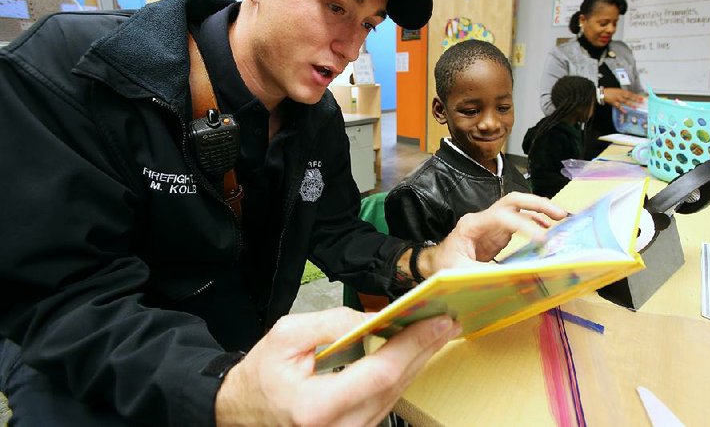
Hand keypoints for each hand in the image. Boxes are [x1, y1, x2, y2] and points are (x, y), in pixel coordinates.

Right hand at [215, 307, 460, 425]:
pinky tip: (412, 353)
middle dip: (424, 349)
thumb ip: (333, 323)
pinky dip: (402, 374)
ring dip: (417, 361)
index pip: (380, 373)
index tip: (437, 321)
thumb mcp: (286, 337)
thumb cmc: (258, 378)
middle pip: (395, 385)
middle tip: (447, 320)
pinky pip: (386, 401)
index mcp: (318, 408)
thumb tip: (375, 318)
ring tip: (436, 331)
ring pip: (396, 395)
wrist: (240, 413)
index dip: (413, 345)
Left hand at [419, 192, 566, 273]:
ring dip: (539, 210)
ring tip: (560, 217)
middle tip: (559, 213)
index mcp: (471, 225)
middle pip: (512, 201)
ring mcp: (491, 225)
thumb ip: (486, 274)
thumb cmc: (443, 267)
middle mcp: (483, 219)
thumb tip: (514, 278)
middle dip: (536, 204)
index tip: (542, 238)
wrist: (435, 264)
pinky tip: (547, 229)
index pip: (502, 216)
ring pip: (518, 208)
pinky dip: (534, 223)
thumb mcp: (460, 273)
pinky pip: (519, 222)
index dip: (524, 224)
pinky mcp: (498, 233)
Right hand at [603, 88, 644, 111]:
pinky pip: (618, 106)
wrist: (602, 93)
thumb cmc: (610, 91)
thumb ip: (623, 93)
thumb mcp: (617, 90)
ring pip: (625, 101)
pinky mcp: (613, 102)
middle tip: (641, 101)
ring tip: (635, 107)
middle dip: (636, 99)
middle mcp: (620, 94)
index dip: (636, 95)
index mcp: (622, 91)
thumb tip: (629, 96)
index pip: (631, 93)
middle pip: (629, 96)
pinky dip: (622, 109)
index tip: (642, 97)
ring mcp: (617, 98)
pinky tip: (625, 111)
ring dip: (630, 104)